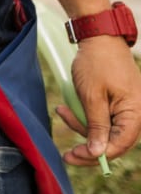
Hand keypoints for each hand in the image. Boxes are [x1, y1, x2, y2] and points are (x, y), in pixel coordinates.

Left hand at [58, 37, 140, 165]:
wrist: (98, 36)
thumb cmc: (96, 63)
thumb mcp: (92, 96)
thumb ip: (96, 126)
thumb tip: (97, 153)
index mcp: (134, 114)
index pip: (119, 145)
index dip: (97, 155)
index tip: (74, 157)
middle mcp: (134, 114)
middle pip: (112, 141)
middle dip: (87, 146)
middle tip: (65, 153)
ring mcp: (125, 108)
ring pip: (103, 130)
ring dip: (81, 126)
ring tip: (61, 112)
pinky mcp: (115, 103)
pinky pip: (101, 118)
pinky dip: (84, 116)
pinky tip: (65, 109)